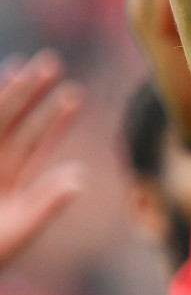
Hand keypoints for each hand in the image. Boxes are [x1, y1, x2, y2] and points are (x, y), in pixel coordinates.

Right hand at [0, 51, 83, 269]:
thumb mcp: (18, 233)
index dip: (55, 121)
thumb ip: (46, 204)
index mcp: (7, 183)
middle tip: (51, 61)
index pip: (36, 144)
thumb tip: (80, 176)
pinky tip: (1, 78)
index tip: (75, 94)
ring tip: (21, 64)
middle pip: (12, 122)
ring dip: (5, 93)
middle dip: (30, 93)